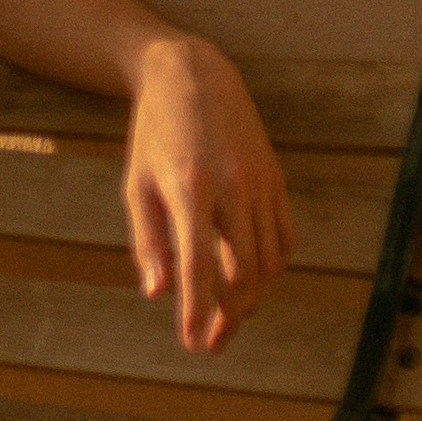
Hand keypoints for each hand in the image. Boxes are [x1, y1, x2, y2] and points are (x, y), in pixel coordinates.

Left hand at [124, 36, 294, 352]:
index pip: (199, 266)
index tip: (193, 344)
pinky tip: (252, 283)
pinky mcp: (277, 180)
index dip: (198, 311)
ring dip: (253, 299)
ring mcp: (261, 182)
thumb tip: (158, 294)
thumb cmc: (155, 135)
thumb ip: (147, 240)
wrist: (193, 76)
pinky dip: (272, 269)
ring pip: (270, 262)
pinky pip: (284, 239)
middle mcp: (232, 185)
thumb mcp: (137, 183)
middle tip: (212, 343)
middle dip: (230, 318)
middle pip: (243, 273)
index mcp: (190, 186)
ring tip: (229, 319)